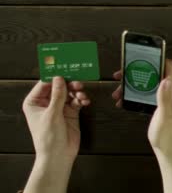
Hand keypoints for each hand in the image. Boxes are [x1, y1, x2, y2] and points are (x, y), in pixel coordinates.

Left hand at [22, 77, 89, 192]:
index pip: (45, 84)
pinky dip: (82, 99)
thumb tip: (59, 78)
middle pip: (59, 86)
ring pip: (70, 92)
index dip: (55, 76)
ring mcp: (59, 107)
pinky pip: (77, 100)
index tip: (66, 69)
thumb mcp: (52, 114)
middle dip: (69, 84)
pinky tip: (85, 101)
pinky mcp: (70, 112)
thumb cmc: (48, 138)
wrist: (59, 155)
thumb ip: (57, 95)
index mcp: (35, 102)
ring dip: (77, 92)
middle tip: (78, 83)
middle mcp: (46, 103)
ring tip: (82, 95)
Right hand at [112, 59, 171, 154]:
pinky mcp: (160, 104)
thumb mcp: (164, 115)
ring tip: (118, 91)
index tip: (142, 57)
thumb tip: (165, 80)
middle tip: (122, 75)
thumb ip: (164, 97)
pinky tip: (123, 100)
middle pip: (154, 74)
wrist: (167, 148)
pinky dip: (135, 94)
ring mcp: (166, 97)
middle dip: (138, 72)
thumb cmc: (166, 134)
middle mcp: (171, 91)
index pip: (169, 66)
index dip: (157, 59)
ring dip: (132, 85)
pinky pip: (146, 94)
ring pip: (147, 84)